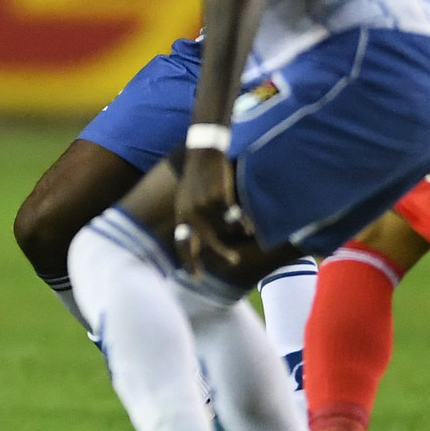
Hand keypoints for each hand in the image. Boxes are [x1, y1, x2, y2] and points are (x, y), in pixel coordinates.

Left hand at [171, 148, 243, 275]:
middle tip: (234, 260)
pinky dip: (243, 220)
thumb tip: (200, 241)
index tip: (196, 277)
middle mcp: (192, 213)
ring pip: (225, 227)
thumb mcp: (187, 199)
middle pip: (208, 241)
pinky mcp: (220, 198)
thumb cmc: (197, 177)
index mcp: (182, 214)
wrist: (203, 153)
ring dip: (236, 228)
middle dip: (221, 254)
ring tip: (246, 227)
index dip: (189, 261)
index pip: (183, 243)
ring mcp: (206, 206)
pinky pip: (235, 216)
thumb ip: (191, 219)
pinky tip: (248, 220)